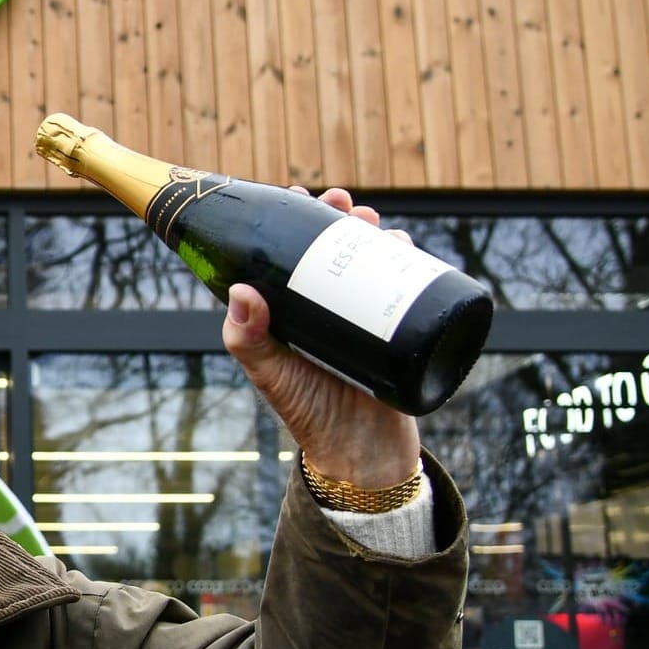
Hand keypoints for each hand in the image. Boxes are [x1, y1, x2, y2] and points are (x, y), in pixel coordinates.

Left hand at [221, 187, 421, 487]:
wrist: (362, 454)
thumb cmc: (308, 414)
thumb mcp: (272, 374)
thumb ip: (249, 339)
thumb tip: (243, 291)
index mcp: (288, 310)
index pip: (286, 254)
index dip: (293, 222)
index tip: (297, 194)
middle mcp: (323, 307)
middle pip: (331, 249)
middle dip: (339, 218)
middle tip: (344, 204)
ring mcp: (361, 316)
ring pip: (367, 260)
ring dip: (371, 232)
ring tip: (371, 223)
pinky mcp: (395, 329)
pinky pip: (402, 286)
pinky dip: (405, 260)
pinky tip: (403, 245)